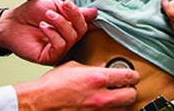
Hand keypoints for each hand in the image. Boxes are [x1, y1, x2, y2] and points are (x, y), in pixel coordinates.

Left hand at [0, 0, 96, 64]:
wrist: (12, 22)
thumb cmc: (30, 13)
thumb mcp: (54, 5)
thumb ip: (73, 11)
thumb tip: (94, 13)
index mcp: (69, 26)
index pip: (85, 23)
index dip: (84, 15)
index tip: (72, 4)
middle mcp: (66, 39)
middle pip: (81, 30)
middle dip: (74, 16)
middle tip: (63, 6)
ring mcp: (59, 49)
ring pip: (71, 38)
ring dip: (60, 23)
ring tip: (47, 16)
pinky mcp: (50, 57)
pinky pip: (60, 46)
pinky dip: (53, 34)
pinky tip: (43, 26)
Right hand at [14, 61, 138, 110]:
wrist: (39, 103)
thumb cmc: (52, 86)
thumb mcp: (73, 68)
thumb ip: (91, 67)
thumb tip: (102, 66)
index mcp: (97, 78)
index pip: (128, 77)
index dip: (133, 76)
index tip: (132, 76)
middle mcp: (100, 96)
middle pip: (131, 95)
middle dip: (129, 91)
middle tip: (125, 89)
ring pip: (122, 110)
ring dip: (120, 104)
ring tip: (114, 100)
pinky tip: (104, 108)